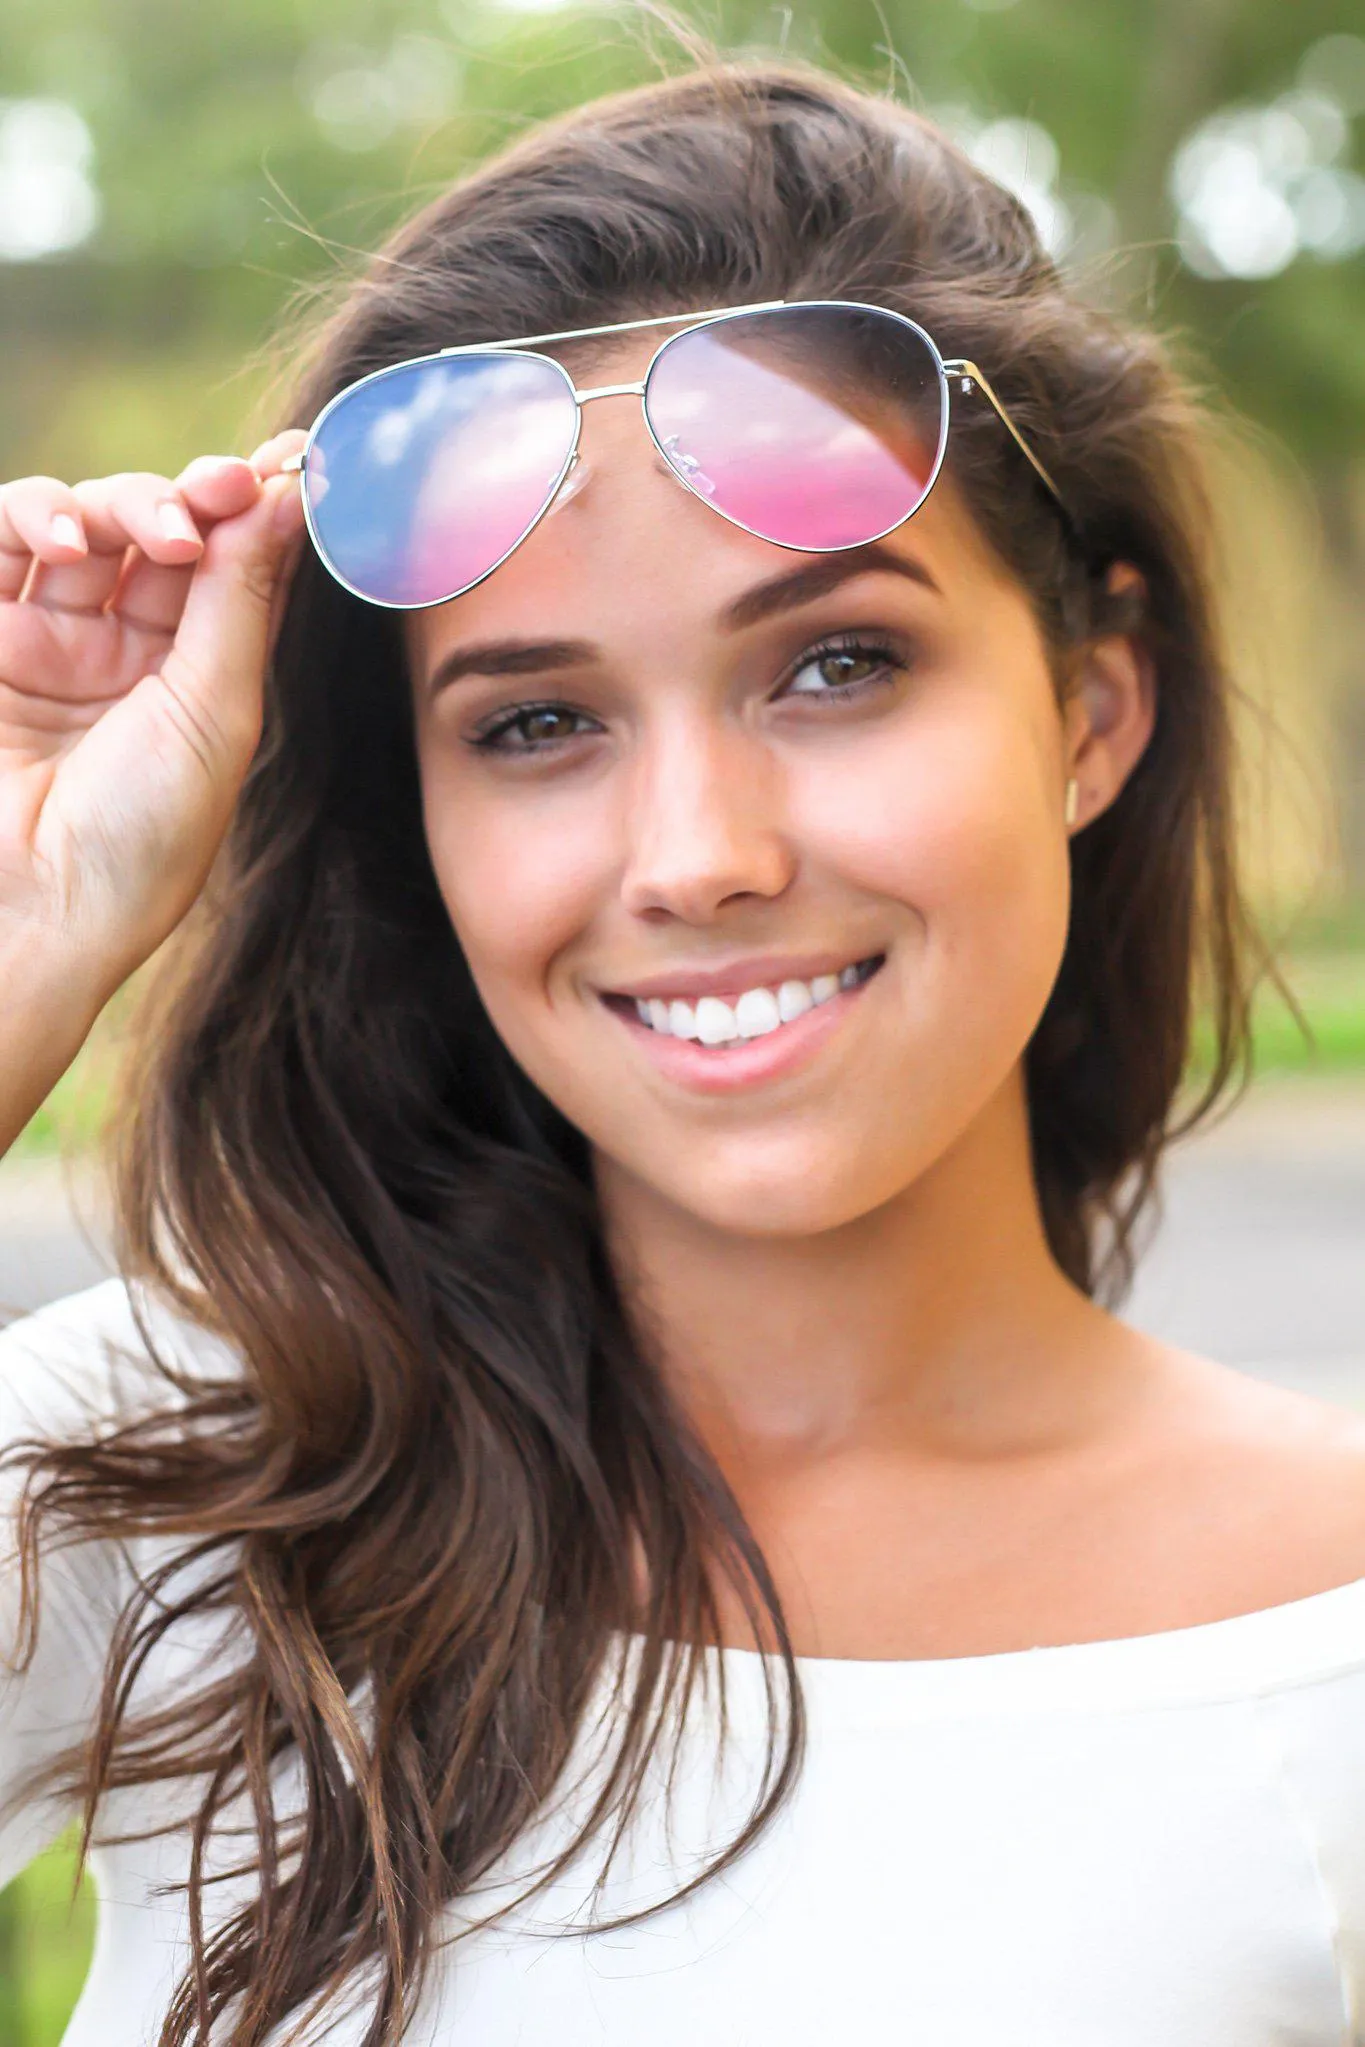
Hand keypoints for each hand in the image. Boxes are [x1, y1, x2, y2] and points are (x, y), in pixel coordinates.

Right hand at [0, 433, 305, 1003]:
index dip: (250, 509)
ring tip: (150, 536)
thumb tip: (284, 496)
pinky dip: (36, 517)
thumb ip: (242, 600)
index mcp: (191, 682)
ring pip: (78, 519)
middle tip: (220, 491)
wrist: (27, 911)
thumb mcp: (215, 714)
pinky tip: (71, 546)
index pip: (224, 568)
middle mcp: (118, 656)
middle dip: (190, 497)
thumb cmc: (139, 840)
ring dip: (120, 502)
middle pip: (155, 530)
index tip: (292, 462)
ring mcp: (42, 641)